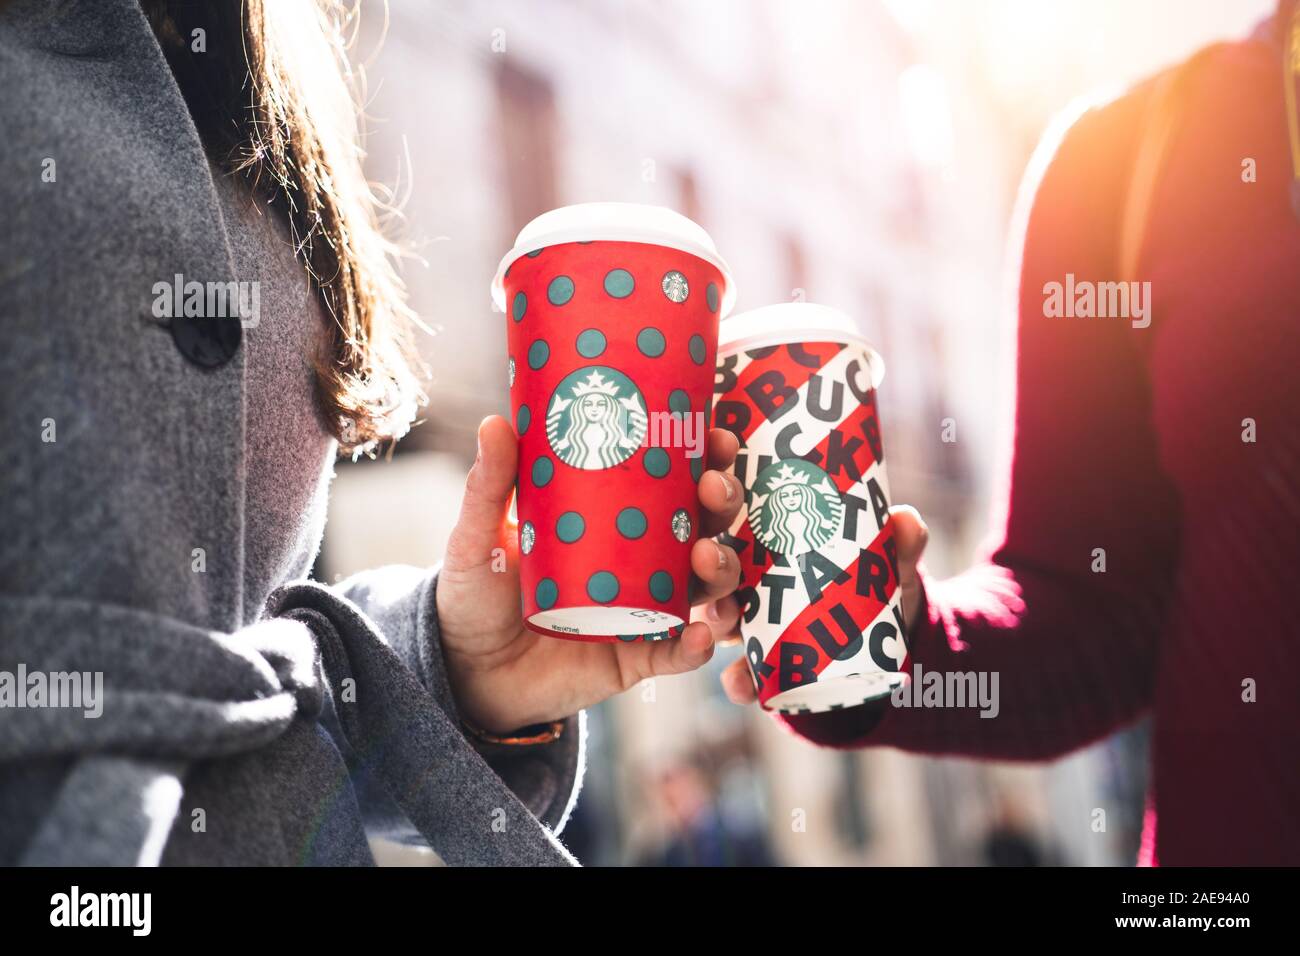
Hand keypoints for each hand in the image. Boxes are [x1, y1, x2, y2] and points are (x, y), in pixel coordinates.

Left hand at [436, 416, 744, 732]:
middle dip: (723, 503)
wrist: (465, 670)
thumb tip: (495, 423)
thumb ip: (490, 485)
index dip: (707, 456)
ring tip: (706, 556)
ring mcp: (645, 609)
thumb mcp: (480, 534)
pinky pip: (678, 652)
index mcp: (617, 517)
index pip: (674, 479)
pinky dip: (695, 645)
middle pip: (703, 525)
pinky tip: (699, 634)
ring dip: (721, 567)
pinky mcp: (636, 658)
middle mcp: (642, 560)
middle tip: (713, 489)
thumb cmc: (476, 593)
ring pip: (704, 585)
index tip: (718, 435)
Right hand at [717, 504, 928, 704]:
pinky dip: (739, 683)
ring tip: (729, 619)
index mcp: (767, 547)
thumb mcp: (888, 565)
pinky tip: (742, 684)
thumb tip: (907, 520)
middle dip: (710, 566)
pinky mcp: (763, 669)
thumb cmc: (873, 587)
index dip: (717, 507)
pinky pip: (741, 678)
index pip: (733, 524)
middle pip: (716, 572)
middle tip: (713, 557)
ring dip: (716, 620)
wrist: (888, 649)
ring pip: (719, 623)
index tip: (719, 492)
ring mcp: (751, 629)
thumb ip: (900, 545)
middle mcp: (748, 586)